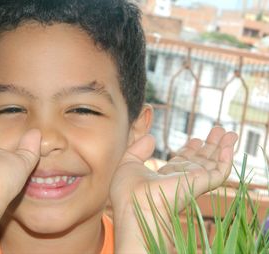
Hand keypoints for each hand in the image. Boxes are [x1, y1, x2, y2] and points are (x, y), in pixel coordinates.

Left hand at [111, 127, 237, 252]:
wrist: (135, 205)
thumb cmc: (127, 190)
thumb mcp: (129, 162)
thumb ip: (139, 149)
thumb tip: (151, 138)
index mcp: (165, 177)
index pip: (182, 162)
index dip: (190, 151)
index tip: (196, 140)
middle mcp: (181, 180)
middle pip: (200, 161)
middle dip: (210, 146)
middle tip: (219, 131)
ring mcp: (193, 182)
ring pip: (213, 164)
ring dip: (223, 147)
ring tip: (230, 132)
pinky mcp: (202, 183)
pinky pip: (220, 171)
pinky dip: (227, 158)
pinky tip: (228, 145)